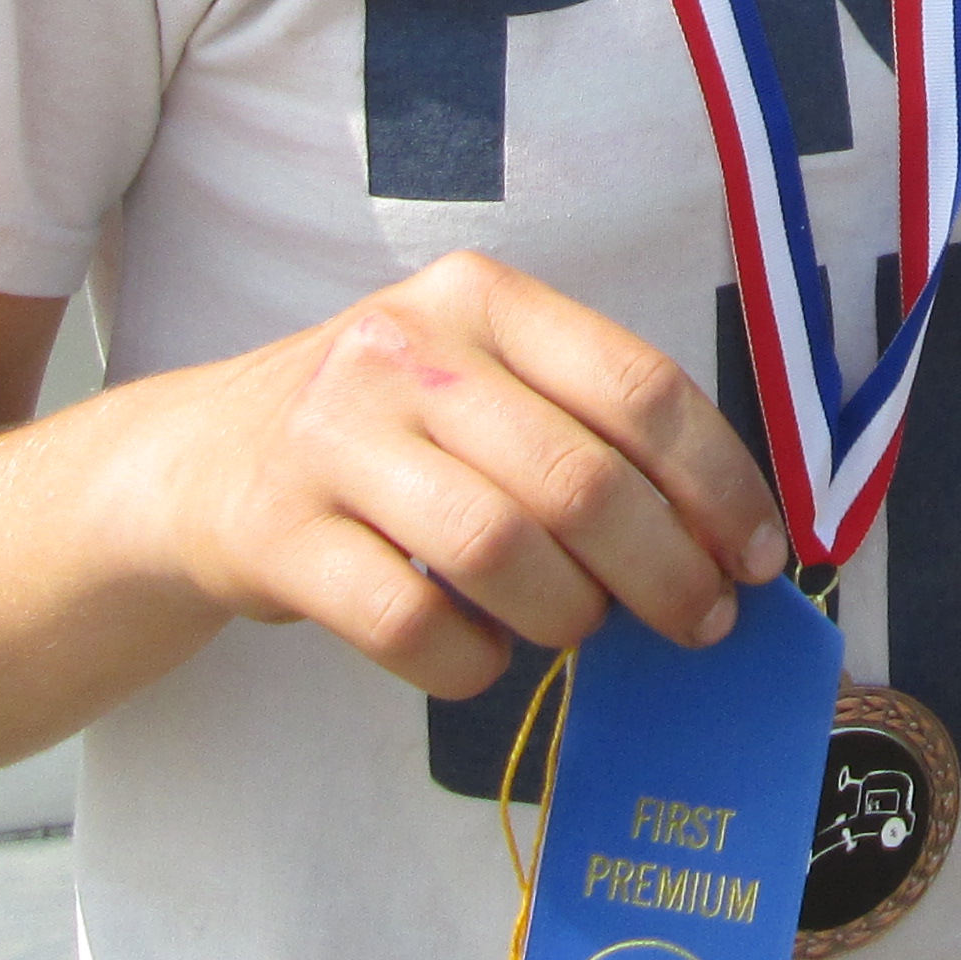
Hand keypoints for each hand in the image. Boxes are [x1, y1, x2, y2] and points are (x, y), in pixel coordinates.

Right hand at [142, 250, 791, 700]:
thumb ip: (585, 431)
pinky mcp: (275, 533)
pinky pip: (408, 623)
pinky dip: (470, 662)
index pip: (638, 386)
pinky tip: (485, 658)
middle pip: (579, 481)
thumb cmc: (386, 430)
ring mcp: (331, 437)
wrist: (199, 462)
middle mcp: (404, 348)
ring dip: (568, 616)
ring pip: (497, 551)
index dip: (720, 483)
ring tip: (579, 632)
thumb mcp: (478, 381)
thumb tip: (726, 542)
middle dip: (665, 572)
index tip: (761, 557)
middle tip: (698, 623)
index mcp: (481, 297)